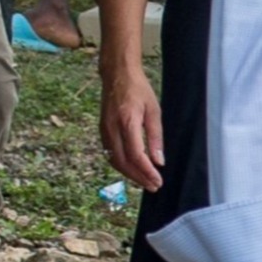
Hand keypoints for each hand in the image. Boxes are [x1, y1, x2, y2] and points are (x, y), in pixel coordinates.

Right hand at [99, 56, 164, 192]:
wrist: (117, 75)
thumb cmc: (138, 90)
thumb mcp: (154, 110)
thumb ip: (156, 136)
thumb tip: (159, 161)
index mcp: (127, 122)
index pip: (136, 155)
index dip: (146, 171)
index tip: (157, 180)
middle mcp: (112, 128)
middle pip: (123, 162)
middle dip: (138, 178)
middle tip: (153, 186)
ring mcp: (104, 130)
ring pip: (114, 160)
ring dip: (129, 174)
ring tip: (145, 181)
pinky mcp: (102, 131)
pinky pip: (110, 153)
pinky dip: (121, 165)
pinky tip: (133, 169)